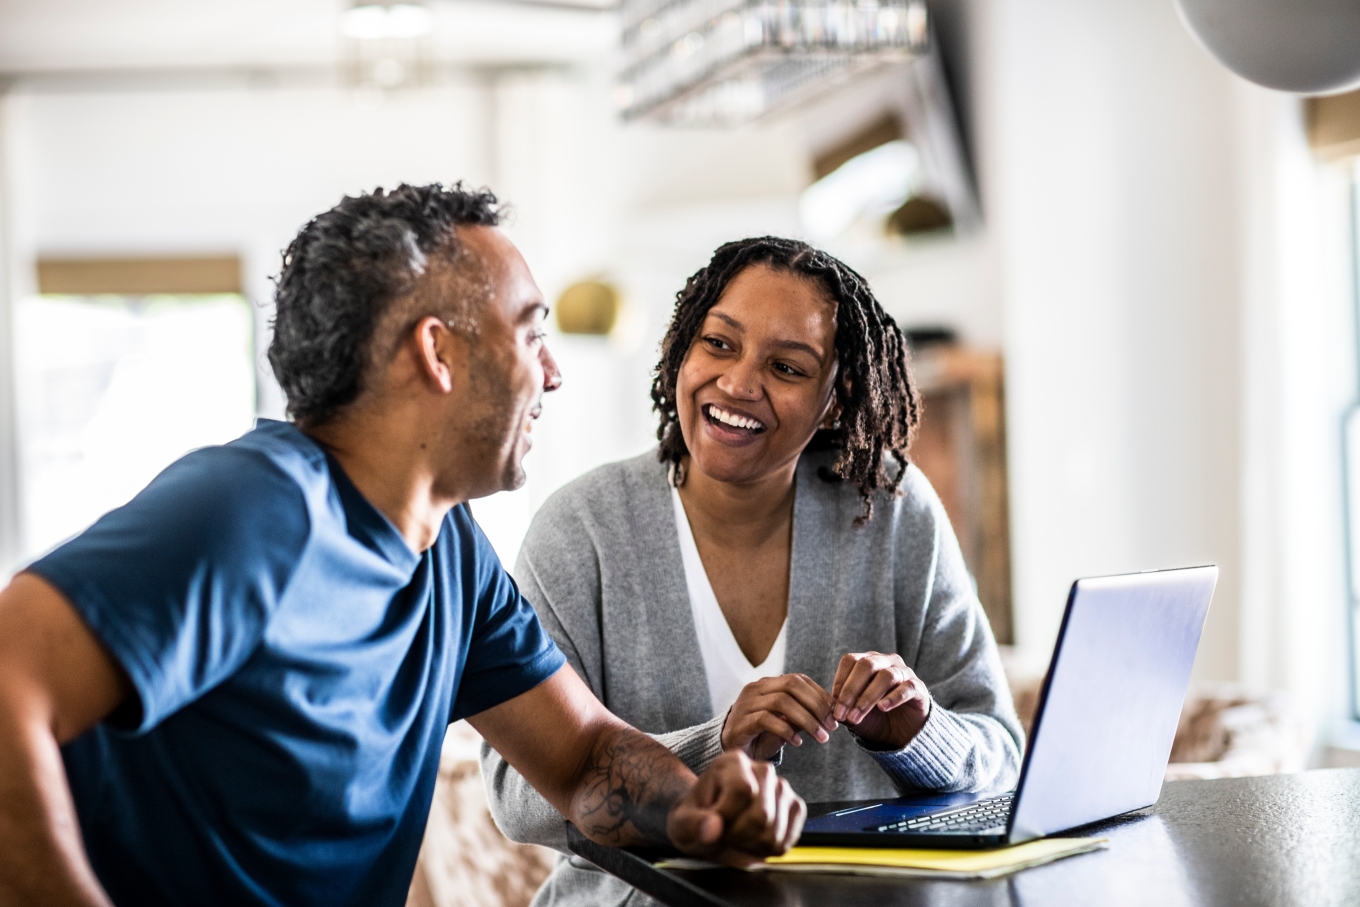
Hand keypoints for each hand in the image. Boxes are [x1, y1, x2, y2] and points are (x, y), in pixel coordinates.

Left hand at [667, 751, 805, 865]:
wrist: (710, 824)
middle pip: (762, 815)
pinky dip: (769, 850)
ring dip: (752, 845)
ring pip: (774, 831)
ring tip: (737, 836)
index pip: (743, 790)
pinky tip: (753, 841)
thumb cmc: (697, 820)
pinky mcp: (795, 807)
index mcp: (733, 762)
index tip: (713, 824)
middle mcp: (762, 769)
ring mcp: (782, 788)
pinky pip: (788, 839)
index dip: (727, 816)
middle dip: (739, 835)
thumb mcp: (682, 823)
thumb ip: (693, 825)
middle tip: (724, 832)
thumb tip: (713, 828)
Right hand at [721, 674, 837, 760]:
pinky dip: (786, 730)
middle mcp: (756, 688)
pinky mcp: (740, 722)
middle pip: (791, 685)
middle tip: (831, 726)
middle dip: (816, 705)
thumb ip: (803, 713)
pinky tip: (798, 742)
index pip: (798, 679)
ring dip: (806, 720)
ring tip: (821, 737)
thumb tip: (831, 713)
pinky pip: (766, 720)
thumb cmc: (762, 735)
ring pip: (781, 702)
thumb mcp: (786, 721)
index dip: (820, 694)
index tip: (835, 713)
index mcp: (768, 684)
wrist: (732, 750)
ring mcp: (746, 703)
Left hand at [831, 651, 930, 750]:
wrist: (901, 733)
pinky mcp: (919, 688)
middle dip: (851, 690)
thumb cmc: (874, 718)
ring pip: (886, 676)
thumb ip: (842, 706)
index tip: (832, 704)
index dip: (839, 681)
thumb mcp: (853, 713)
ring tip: (856, 716)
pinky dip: (893, 698)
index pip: (851, 660)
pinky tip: (882, 708)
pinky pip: (907, 688)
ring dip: (868, 698)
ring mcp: (904, 673)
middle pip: (867, 665)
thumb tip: (829, 706)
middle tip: (841, 714)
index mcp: (868, 661)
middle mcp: (886, 662)